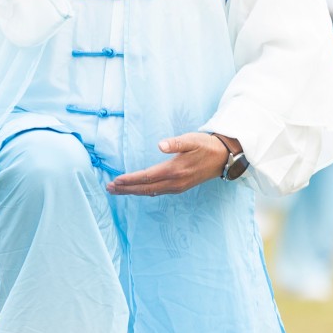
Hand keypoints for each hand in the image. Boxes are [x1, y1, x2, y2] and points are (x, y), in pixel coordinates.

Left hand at [107, 132, 232, 196]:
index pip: (147, 177)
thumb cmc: (206, 146)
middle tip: (109, 188)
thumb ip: (176, 143)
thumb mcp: (192, 140)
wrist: (223, 158)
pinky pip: (158, 192)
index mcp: (175, 170)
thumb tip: (160, 145)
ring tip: (118, 190)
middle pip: (145, 188)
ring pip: (150, 192)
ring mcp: (177, 187)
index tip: (116, 180)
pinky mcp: (180, 187)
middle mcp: (175, 182)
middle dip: (126, 189)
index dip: (130, 180)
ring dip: (133, 191)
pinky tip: (137, 190)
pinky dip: (144, 191)